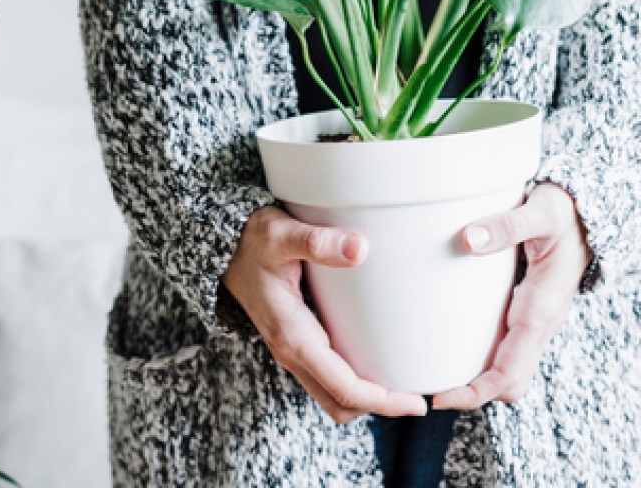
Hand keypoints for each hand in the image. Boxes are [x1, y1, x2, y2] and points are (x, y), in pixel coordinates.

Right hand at [221, 204, 427, 423]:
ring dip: (366, 395)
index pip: (344, 388)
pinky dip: (353, 378)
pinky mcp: (296, 341)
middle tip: (418, 394)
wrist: (222, 246)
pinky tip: (375, 354)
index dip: (383, 401)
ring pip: (333, 393)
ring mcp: (292, 350)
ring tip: (403, 377)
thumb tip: (359, 248)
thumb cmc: (251, 240)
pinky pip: (327, 375)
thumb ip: (317, 241)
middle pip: (341, 403)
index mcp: (293, 337)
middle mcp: (292, 352)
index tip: (417, 402)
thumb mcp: (280, 234)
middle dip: (380, 406)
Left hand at [431, 182, 591, 409]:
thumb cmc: (564, 211)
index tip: (441, 397)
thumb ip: (507, 226)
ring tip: (434, 372)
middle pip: (509, 382)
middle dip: (473, 393)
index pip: (509, 373)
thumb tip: (468, 239)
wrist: (588, 212)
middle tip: (429, 388)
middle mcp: (541, 324)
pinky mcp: (530, 311)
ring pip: (509, 368)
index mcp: (542, 311)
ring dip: (477, 378)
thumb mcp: (540, 213)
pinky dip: (484, 357)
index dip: (476, 392)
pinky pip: (508, 347)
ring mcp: (536, 320)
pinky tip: (454, 341)